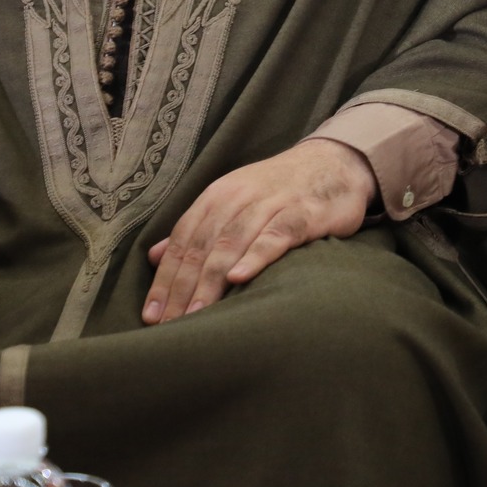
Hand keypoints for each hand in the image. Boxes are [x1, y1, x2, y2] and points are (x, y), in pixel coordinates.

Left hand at [142, 139, 375, 323]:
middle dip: (182, 288)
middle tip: (169, 326)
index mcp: (218, 196)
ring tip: (195, 314)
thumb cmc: (281, 189)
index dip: (165, 279)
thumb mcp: (235, 200)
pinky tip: (239, 277)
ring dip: (210, 280)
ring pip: (232, 243)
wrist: (335, 161)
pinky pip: (276, 235)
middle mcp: (240, 196)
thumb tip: (154, 256)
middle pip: (203, 246)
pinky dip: (256, 255)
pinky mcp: (304, 212)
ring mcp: (272, 203)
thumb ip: (198, 229)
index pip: (183, 241)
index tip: (151, 316)